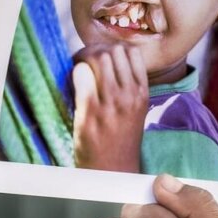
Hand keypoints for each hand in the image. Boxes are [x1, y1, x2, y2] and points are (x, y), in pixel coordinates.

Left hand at [71, 43, 147, 172]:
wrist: (114, 169)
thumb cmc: (121, 140)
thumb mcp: (136, 110)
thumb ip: (129, 87)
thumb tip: (110, 62)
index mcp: (143, 93)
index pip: (132, 53)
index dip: (114, 48)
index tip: (103, 55)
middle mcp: (129, 95)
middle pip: (113, 51)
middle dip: (96, 49)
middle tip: (85, 58)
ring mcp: (111, 102)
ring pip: (98, 57)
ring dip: (83, 56)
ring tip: (78, 66)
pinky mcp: (91, 111)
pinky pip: (81, 74)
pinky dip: (75, 71)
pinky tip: (74, 81)